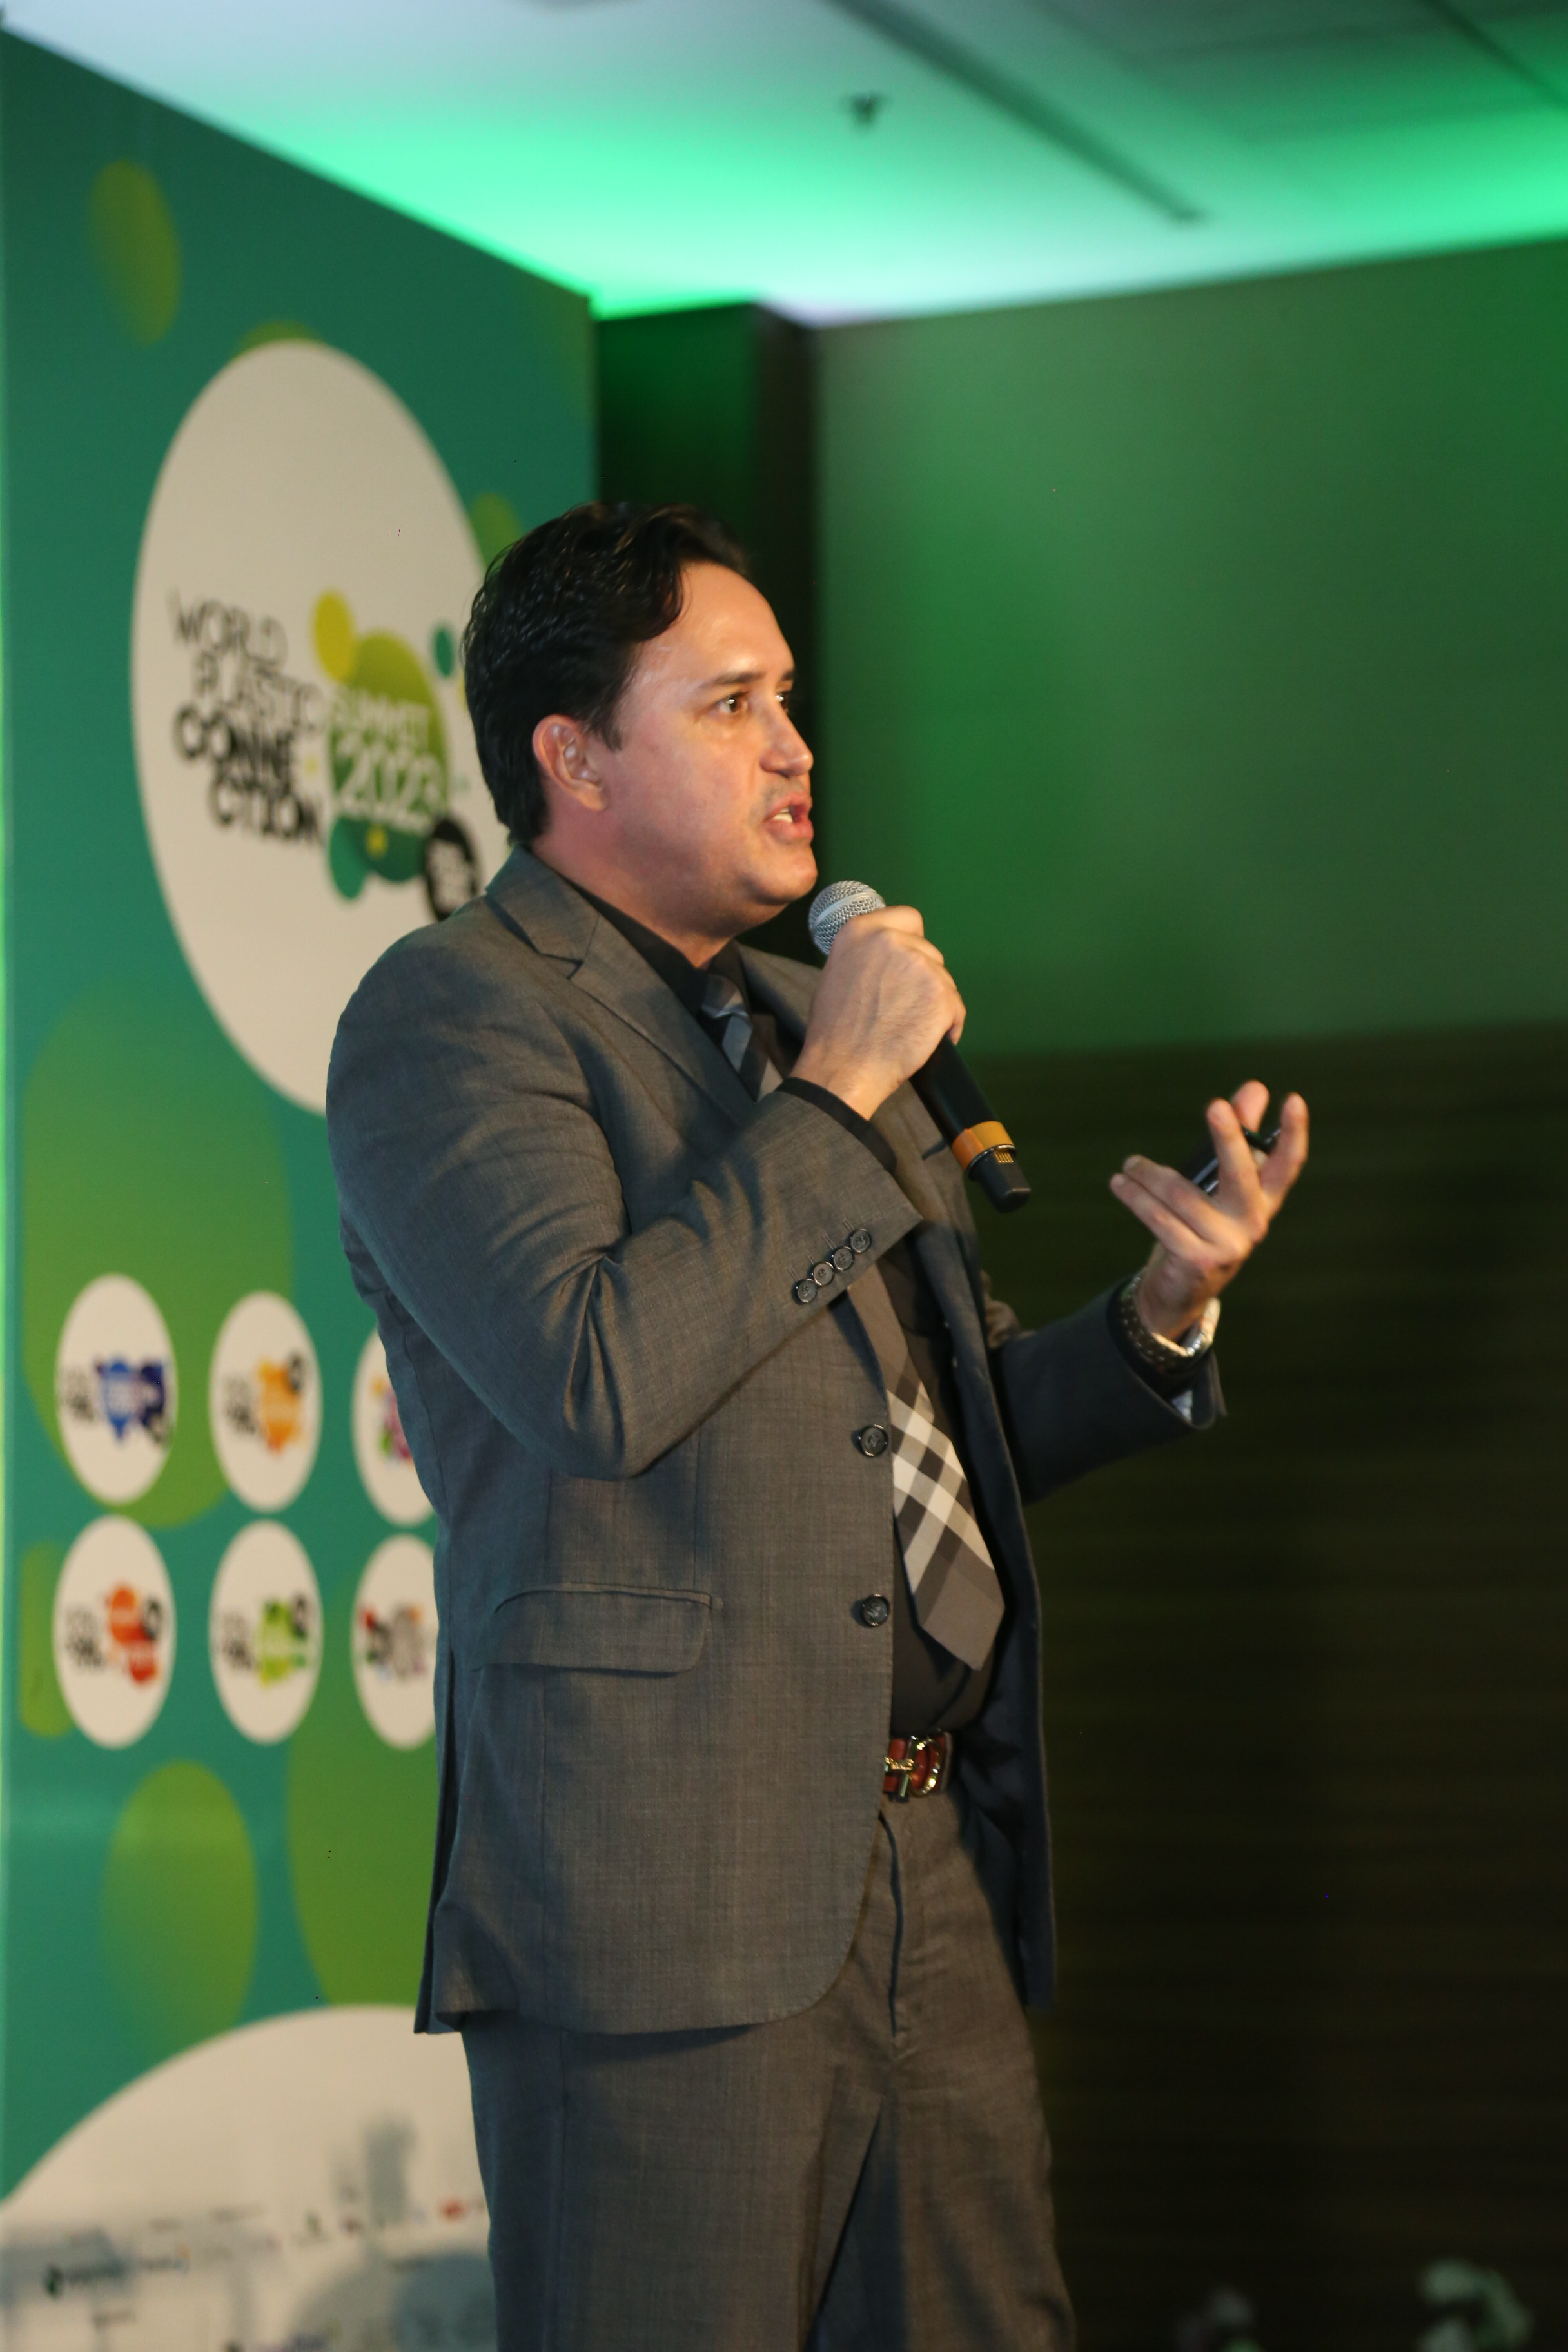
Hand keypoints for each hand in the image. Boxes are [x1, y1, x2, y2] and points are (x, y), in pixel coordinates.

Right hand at [793, 906, 963, 1120]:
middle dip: (922, 978)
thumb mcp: (838, 972)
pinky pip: (955, 1007)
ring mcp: (920, 965)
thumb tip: (889, 956)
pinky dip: (947, 1025)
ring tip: (908, 1027)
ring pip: (943, 980)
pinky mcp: (941, 994)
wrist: (842, 1068)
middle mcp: (892, 940)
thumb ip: (866, 955)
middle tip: (901, 1007)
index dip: (912, 943)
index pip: (909, 919)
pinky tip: (924, 1039)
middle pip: (929, 952)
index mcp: (861, 930)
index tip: (907, 964)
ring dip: (934, 1002)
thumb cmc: (834, 1031)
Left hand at [1109, 1083, 1308, 1340]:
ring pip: (1180, 1194)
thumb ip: (1237, 1136)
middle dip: (1228, 1139)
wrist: (1180, 1291)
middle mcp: (1252, 1224)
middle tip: (1216, 1105)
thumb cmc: (1201, 1226)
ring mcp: (1227, 1245)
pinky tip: (1120, 1184)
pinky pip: (1159, 1218)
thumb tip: (1254, 1087)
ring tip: (1129, 1165)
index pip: (1285, 1165)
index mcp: (1263, 1202)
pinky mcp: (1197, 1260)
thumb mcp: (1219, 1184)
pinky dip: (1136, 1198)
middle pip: (1241, 1174)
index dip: (1293, 1134)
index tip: (1293, 1099)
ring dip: (1148, 1175)